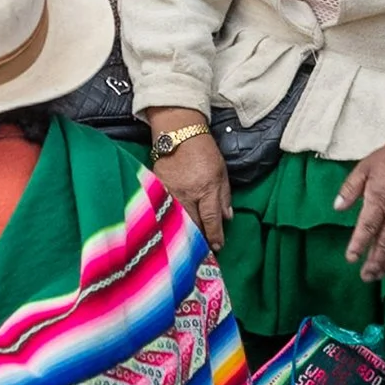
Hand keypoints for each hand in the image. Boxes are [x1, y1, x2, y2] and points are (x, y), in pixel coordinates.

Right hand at [146, 106, 231, 246]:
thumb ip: (224, 196)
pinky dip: (168, 220)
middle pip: (193, 224)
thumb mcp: (221, 171)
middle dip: (198, 239)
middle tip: (203, 251)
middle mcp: (188, 193)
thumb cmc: (203, 151)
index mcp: (207, 188)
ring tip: (187, 244)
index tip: (217, 247)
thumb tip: (227, 218)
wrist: (178, 133)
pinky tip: (170, 228)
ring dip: (183, 232)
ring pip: (176, 220)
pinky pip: (163, 210)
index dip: (215, 236)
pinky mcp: (157, 188)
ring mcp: (170, 191)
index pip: (211, 219)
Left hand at [336, 115, 384, 280]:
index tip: (351, 259)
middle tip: (366, 277)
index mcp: (379, 199)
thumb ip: (349, 189)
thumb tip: (337, 208)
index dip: (359, 245)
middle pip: (384, 242)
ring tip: (379, 274)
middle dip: (374, 262)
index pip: (367, 227)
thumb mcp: (363, 168)